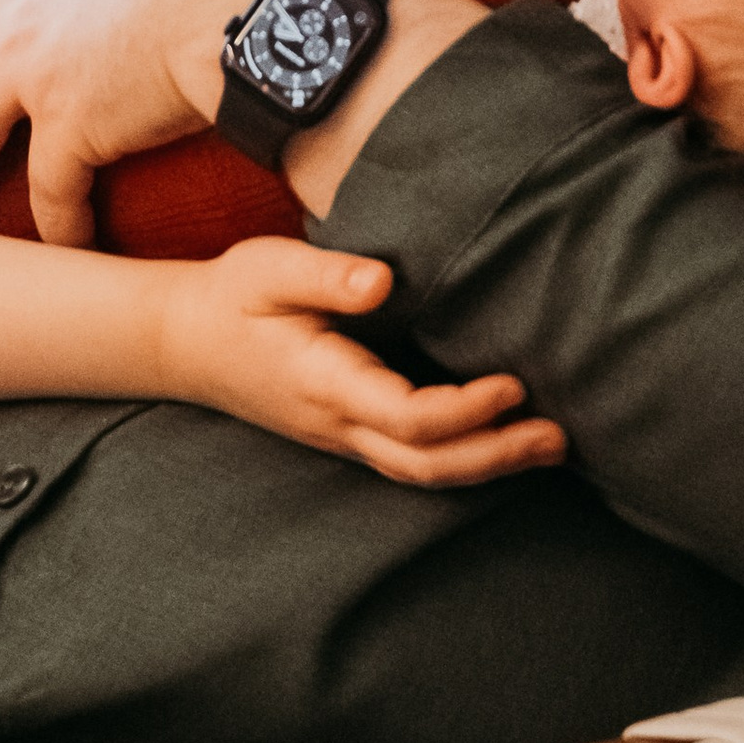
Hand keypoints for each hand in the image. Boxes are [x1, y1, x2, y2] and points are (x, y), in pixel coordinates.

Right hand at [153, 239, 564, 487]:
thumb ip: (328, 277)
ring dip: (486, 463)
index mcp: (325, 383)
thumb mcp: (269, 270)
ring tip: (548, 445)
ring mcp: (342, 436)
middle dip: (495, 454)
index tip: (513, 381)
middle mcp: (338, 423)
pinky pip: (409, 460)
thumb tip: (385, 282)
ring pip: (420, 472)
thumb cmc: (234, 297)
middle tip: (558, 437)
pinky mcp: (346, 432)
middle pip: (425, 464)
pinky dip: (460, 457)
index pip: (407, 417)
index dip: (466, 409)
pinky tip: (496, 439)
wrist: (185, 341)